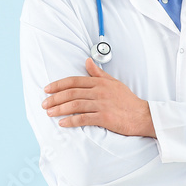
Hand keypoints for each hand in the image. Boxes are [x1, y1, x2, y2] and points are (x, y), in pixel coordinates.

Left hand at [41, 57, 155, 137]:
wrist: (142, 115)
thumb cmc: (127, 100)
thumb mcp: (114, 82)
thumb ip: (98, 73)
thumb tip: (88, 61)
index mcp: (100, 82)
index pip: (74, 81)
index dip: (58, 85)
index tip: (47, 89)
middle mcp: (100, 92)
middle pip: (71, 93)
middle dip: (55, 98)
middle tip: (44, 104)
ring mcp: (102, 104)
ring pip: (75, 105)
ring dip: (59, 109)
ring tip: (49, 113)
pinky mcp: (104, 117)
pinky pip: (83, 119)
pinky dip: (71, 121)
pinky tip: (62, 123)